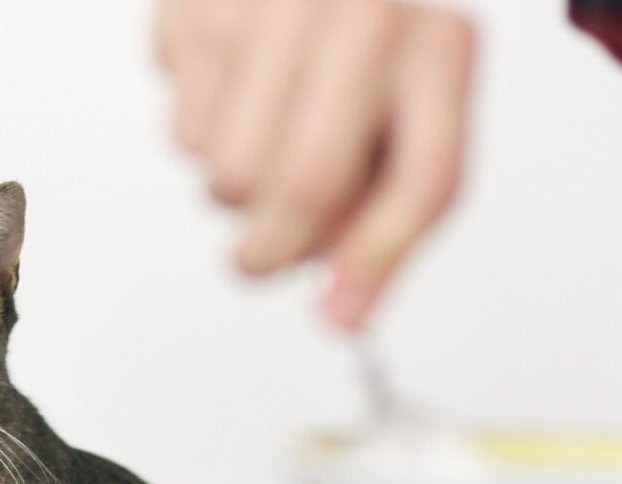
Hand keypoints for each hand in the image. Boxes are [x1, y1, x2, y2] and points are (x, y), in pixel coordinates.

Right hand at [155, 0, 475, 328]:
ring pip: (231, 174)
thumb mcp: (405, 115)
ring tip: (259, 142)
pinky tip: (231, 94)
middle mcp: (365, 20)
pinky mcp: (202, 15)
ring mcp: (278, 12)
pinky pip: (184, 137)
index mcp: (437, 50)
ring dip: (234, 192)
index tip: (343, 316)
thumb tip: (341, 314)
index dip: (378, 261)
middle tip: (263, 259)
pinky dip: (201, 139)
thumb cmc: (359, 44)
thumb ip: (385, 215)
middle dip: (275, 251)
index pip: (423, 180)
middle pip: (308, 186)